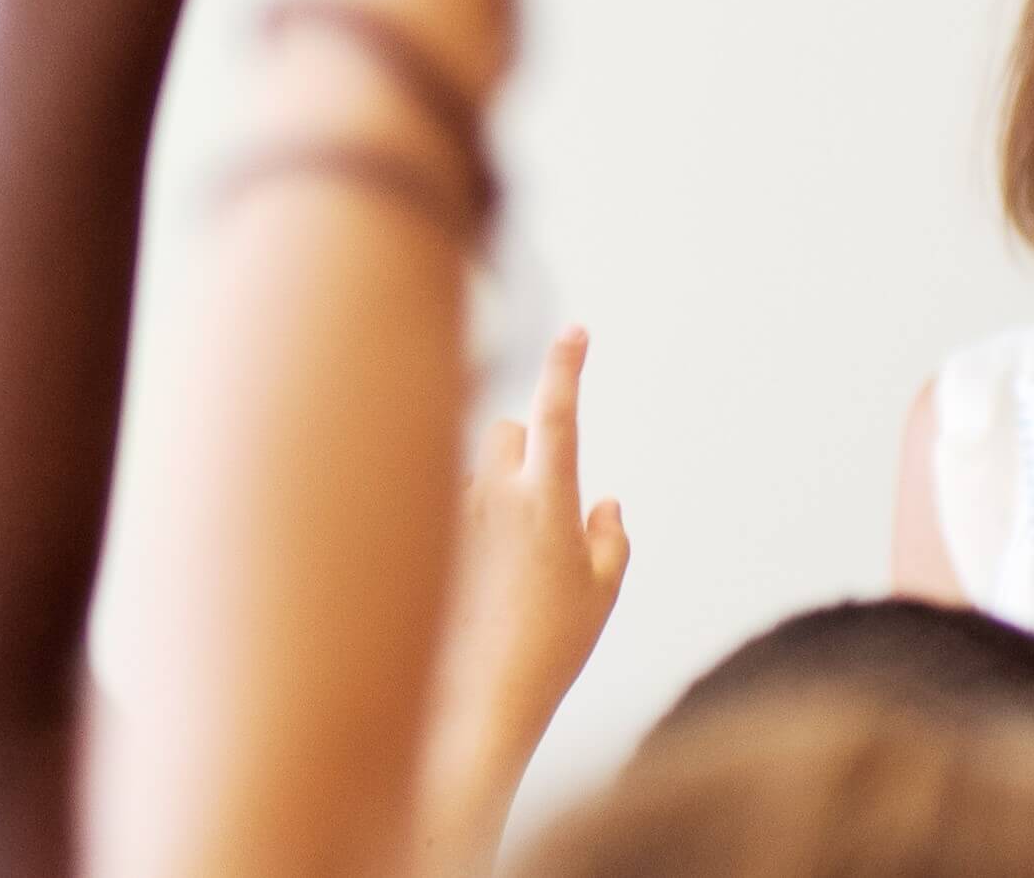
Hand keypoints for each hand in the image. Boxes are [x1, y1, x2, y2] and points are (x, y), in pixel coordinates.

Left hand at [438, 326, 631, 723]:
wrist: (474, 702)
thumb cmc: (548, 651)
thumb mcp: (601, 596)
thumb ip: (611, 537)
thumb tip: (605, 502)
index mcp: (548, 501)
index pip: (559, 413)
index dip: (568, 366)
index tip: (576, 333)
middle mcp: (492, 494)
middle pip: (508, 429)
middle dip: (524, 448)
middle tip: (536, 500)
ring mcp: (450, 512)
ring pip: (471, 470)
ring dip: (486, 491)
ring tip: (495, 567)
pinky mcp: (422, 535)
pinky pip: (440, 504)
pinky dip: (454, 523)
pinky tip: (461, 577)